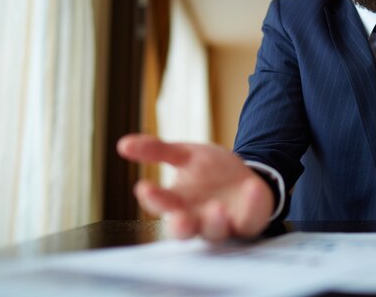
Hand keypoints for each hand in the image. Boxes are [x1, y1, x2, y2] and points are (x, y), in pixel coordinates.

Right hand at [117, 134, 273, 241]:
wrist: (244, 176)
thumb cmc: (210, 170)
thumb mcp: (185, 154)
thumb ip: (157, 150)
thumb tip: (122, 144)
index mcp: (178, 202)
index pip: (161, 204)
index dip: (153, 198)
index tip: (144, 187)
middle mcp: (197, 218)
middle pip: (184, 230)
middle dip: (181, 226)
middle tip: (179, 218)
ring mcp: (224, 223)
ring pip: (215, 232)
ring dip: (214, 221)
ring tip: (216, 207)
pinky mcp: (248, 222)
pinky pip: (251, 221)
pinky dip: (252, 206)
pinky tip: (251, 188)